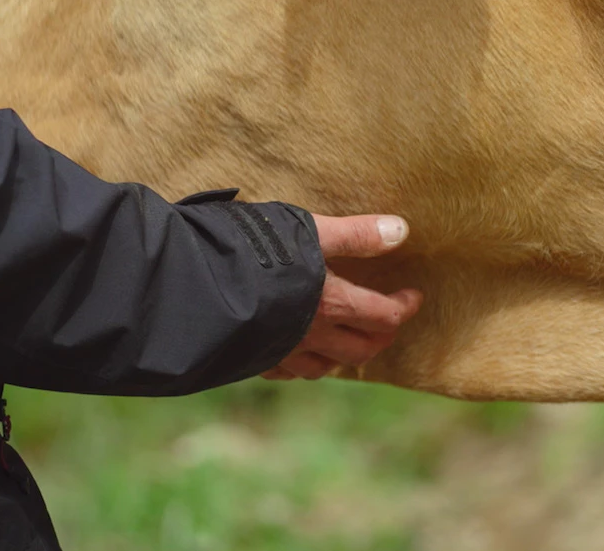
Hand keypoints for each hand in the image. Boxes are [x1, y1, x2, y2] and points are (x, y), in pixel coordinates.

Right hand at [262, 214, 421, 380]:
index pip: (384, 317)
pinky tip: (294, 352)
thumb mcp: (310, 231)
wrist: (190, 285)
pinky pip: (283, 371)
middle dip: (381, 338)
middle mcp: (311, 336)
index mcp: (332, 305)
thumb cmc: (254, 251)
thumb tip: (401, 231)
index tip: (413, 296)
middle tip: (387, 322)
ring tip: (346, 341)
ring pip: (322, 369)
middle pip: (360, 351)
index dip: (404, 308)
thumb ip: (355, 233)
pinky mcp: (251, 358)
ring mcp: (280, 352)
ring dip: (342, 357)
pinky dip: (298, 364)